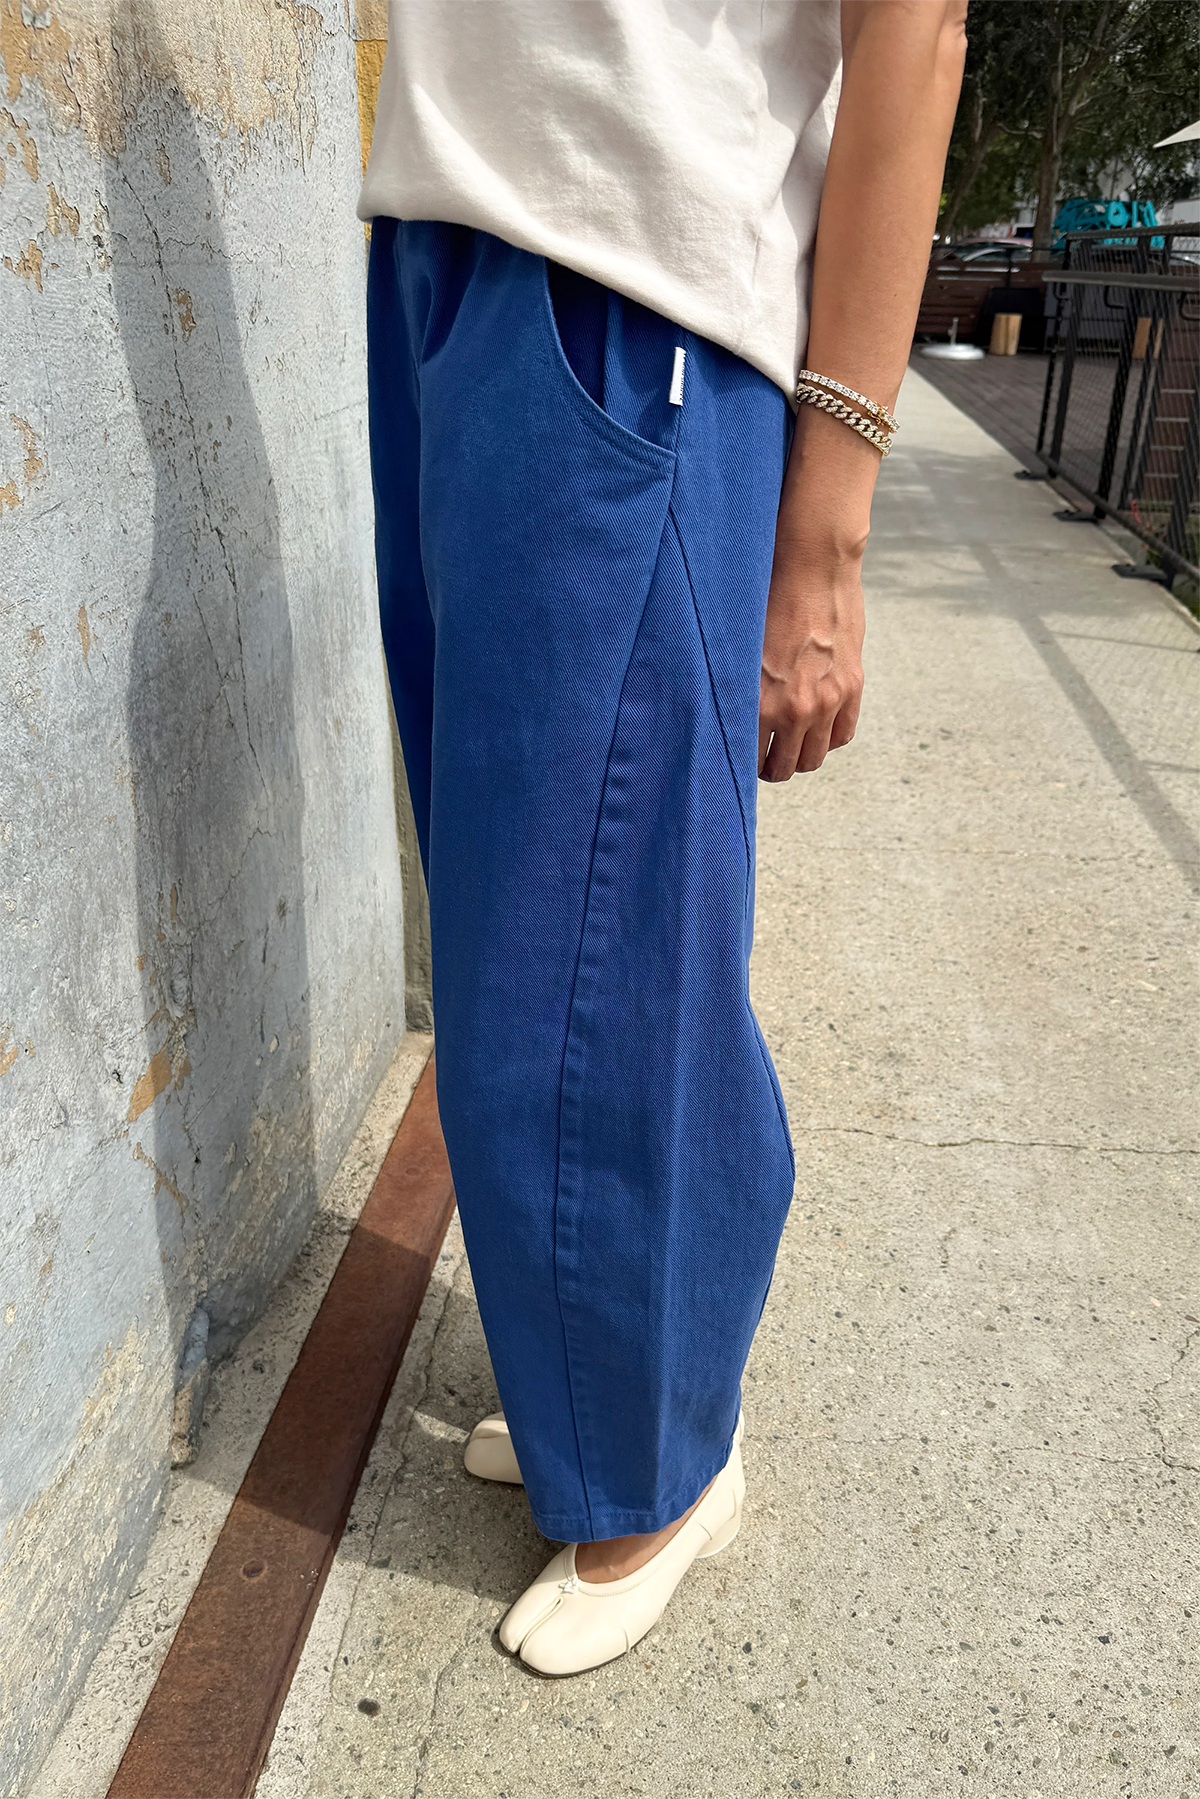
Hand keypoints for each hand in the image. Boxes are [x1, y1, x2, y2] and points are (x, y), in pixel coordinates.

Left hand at [758, 532, 865, 781]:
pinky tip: (815, 728)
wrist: (812, 567)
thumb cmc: (764, 601)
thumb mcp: (737, 649)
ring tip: (789, 747)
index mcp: (758, 702)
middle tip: (763, 760)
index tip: (738, 762)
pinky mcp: (852, 687)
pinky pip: (842, 736)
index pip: (748, 760)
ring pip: (814, 758)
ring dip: (800, 758)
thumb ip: (736, 690)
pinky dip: (828, 739)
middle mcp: (794, 708)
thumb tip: (722, 718)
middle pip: (783, 767)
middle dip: (771, 768)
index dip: (741, 766)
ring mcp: (827, 700)